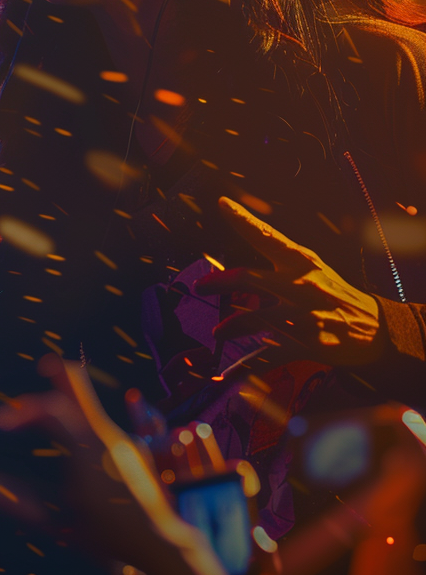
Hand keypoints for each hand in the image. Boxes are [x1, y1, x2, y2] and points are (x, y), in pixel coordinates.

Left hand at [194, 197, 381, 366]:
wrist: (374, 329)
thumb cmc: (336, 293)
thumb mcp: (314, 268)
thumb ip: (282, 259)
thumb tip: (248, 248)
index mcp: (301, 262)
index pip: (267, 236)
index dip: (243, 219)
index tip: (223, 204)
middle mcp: (299, 285)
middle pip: (247, 278)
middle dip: (218, 282)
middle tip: (201, 285)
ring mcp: (301, 315)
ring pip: (252, 319)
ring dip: (230, 326)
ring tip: (218, 332)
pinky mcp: (305, 344)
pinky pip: (267, 355)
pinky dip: (247, 363)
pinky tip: (232, 370)